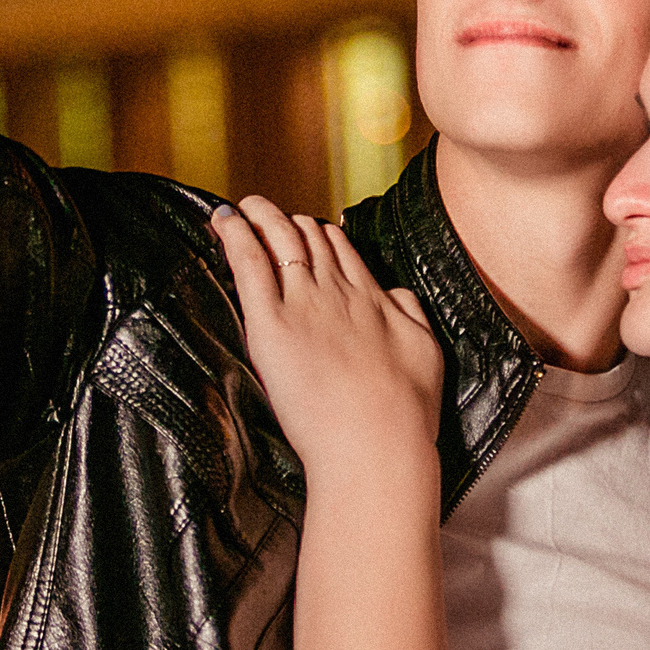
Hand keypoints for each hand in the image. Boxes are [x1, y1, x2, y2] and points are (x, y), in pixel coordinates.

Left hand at [212, 198, 443, 487]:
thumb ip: (410, 315)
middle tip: (268, 214)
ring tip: (244, 207)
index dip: (320, 236)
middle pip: (309, 240)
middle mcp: (338, 293)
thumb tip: (396, 294)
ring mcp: (304, 304)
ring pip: (280, 241)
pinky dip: (234, 236)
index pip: (341, 251)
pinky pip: (249, 265)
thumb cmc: (404, 414)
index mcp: (373, 300)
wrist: (378, 443)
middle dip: (287, 222)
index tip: (308, 230)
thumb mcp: (426, 352)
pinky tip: (223, 221)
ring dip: (259, 216)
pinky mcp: (272, 324)